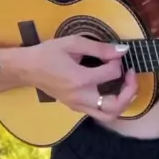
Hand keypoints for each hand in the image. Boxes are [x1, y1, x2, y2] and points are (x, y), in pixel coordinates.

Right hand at [16, 35, 137, 125]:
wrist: (27, 68)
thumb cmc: (48, 53)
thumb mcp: (73, 43)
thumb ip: (100, 48)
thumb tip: (122, 50)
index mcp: (80, 79)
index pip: (112, 74)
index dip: (118, 61)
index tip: (114, 53)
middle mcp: (81, 97)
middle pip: (116, 106)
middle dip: (130, 90)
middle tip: (131, 74)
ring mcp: (78, 106)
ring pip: (109, 115)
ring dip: (123, 101)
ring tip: (126, 85)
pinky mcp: (76, 108)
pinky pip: (100, 113)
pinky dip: (112, 104)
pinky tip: (113, 89)